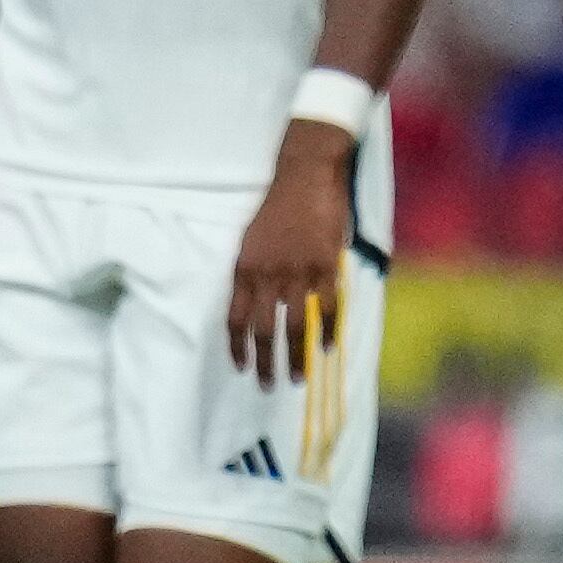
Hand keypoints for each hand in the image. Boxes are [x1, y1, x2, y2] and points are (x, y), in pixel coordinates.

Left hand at [229, 120, 354, 385]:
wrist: (303, 176)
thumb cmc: (276, 208)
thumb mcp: (251, 241)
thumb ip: (252, 274)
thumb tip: (256, 304)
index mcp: (243, 269)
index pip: (234, 319)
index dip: (237, 347)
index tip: (240, 367)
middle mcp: (266, 275)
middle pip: (262, 331)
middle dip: (264, 363)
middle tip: (268, 386)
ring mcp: (296, 273)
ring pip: (294, 327)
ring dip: (295, 357)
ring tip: (296, 379)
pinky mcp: (325, 267)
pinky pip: (327, 309)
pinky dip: (328, 332)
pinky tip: (327, 349)